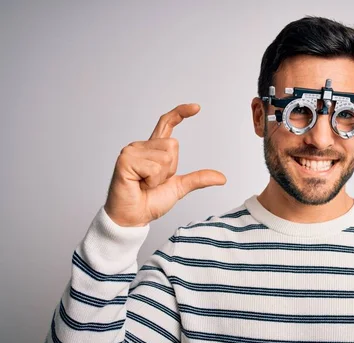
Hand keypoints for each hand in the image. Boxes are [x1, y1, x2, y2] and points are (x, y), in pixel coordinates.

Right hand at [104, 103, 225, 226]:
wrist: (134, 217)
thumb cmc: (150, 202)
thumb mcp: (180, 187)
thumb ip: (198, 179)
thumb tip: (222, 178)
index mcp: (153, 149)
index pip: (167, 124)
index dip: (181, 113)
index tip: (197, 108)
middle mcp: (142, 146)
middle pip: (173, 145)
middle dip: (170, 168)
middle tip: (153, 181)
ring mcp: (131, 151)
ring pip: (165, 156)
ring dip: (160, 177)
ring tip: (145, 183)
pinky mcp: (125, 159)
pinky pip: (153, 166)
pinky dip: (151, 180)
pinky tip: (139, 184)